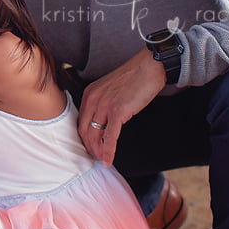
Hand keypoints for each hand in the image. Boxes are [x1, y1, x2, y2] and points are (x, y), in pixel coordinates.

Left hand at [78, 48, 165, 165]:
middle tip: (94, 157)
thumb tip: (103, 121)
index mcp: (89, 94)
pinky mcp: (117, 112)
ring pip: (94, 135)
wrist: (148, 68)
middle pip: (84, 130)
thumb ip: (102, 102)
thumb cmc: (133, 78)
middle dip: (88, 146)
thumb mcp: (110, 89)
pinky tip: (109, 160)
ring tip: (101, 160)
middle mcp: (92, 99)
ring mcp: (104, 106)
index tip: (89, 146)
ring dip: (97, 151)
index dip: (84, 136)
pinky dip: (108, 150)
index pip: (80, 120)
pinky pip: (109, 136)